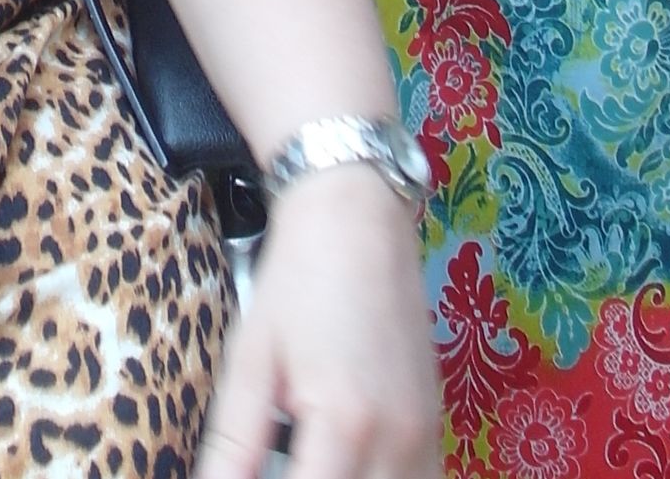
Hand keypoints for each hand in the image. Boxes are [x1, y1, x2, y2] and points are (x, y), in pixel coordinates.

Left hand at [196, 171, 440, 478]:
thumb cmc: (297, 280)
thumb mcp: (251, 360)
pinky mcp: (435, 423)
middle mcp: (397, 438)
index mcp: (344, 421)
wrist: (356, 217)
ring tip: (310, 460)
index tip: (250, 477)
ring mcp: (425, 433)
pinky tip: (346, 466)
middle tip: (282, 461)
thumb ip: (233, 443)